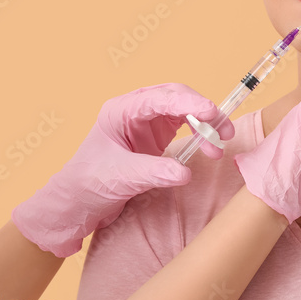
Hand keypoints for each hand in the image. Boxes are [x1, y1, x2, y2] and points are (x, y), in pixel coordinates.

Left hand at [12, 83, 234, 256]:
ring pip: (184, 110)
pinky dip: (200, 134)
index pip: (160, 98)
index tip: (210, 112)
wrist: (77, 202)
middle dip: (203, 112)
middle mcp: (135, 111)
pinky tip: (207, 148)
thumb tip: (185, 172)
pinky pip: (185, 126)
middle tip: (223, 132)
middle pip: (177, 98)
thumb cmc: (88, 184)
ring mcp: (146, 122)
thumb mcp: (121, 178)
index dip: (188, 103)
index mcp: (120, 111)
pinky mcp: (156, 136)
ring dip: (205, 124)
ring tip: (218, 147)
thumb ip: (153, 172)